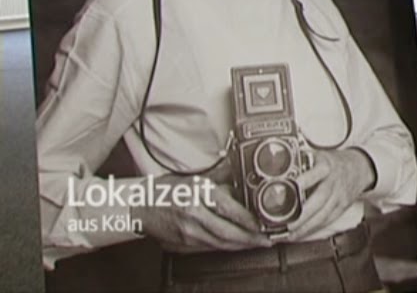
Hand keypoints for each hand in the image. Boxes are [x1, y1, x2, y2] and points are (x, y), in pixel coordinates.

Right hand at [131, 160, 272, 252]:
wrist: (138, 206)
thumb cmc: (166, 190)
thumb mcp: (196, 179)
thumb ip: (221, 182)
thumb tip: (243, 183)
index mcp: (197, 195)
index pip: (230, 210)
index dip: (250, 221)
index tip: (264, 224)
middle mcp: (193, 216)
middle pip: (228, 232)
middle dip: (251, 239)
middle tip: (267, 240)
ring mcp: (186, 233)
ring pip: (220, 244)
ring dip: (241, 246)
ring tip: (256, 243)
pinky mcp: (182, 245)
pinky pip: (209, 249)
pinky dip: (225, 247)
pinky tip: (235, 245)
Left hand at [287, 148, 375, 240]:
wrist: (360, 168)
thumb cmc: (334, 162)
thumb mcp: (319, 154)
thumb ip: (301, 159)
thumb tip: (278, 163)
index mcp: (326, 166)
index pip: (315, 174)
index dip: (304, 181)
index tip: (291, 188)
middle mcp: (334, 182)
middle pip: (319, 200)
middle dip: (303, 215)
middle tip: (287, 225)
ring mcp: (339, 196)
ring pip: (323, 215)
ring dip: (305, 227)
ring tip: (290, 234)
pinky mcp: (342, 207)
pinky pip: (327, 221)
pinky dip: (313, 229)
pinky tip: (301, 234)